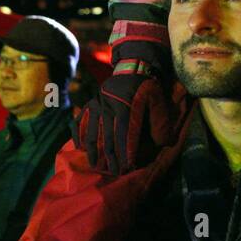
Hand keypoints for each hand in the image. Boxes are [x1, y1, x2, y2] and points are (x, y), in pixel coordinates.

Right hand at [76, 60, 174, 174]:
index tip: (128, 166)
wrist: (132, 68)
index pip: (125, 132)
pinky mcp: (90, 104)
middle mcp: (108, 105)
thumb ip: (160, 121)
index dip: (127, 150)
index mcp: (126, 104)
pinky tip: (79, 148)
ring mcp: (97, 104)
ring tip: (96, 166)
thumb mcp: (158, 100)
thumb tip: (162, 143)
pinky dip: (78, 134)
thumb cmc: (147, 88)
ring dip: (94, 150)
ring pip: (92, 131)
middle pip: (108, 136)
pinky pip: (80, 121)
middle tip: (115, 172)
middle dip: (112, 157)